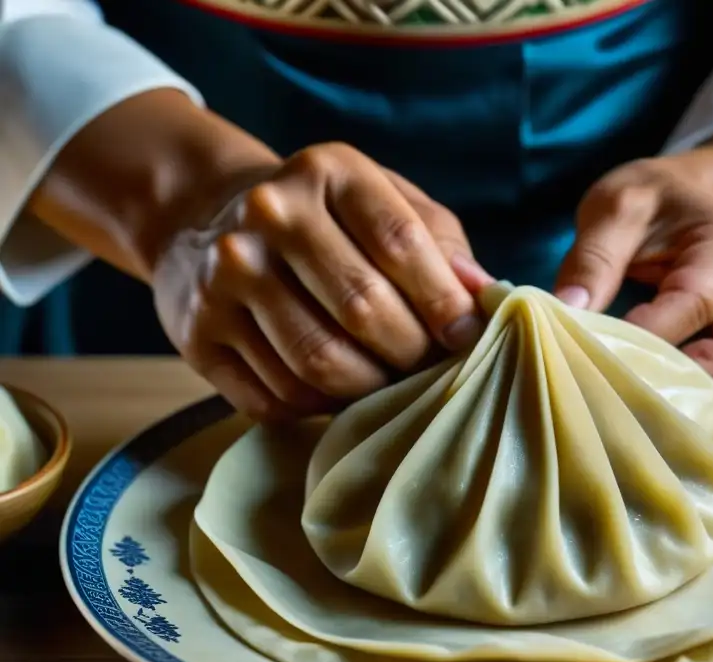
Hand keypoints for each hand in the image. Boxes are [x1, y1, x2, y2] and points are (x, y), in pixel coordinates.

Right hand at [152, 143, 492, 419]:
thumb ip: (440, 244)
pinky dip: (318, 408)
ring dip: (369, 389)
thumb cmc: (326, 218)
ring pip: (318, 363)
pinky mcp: (198, 335)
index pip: (399, 244)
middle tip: (429, 368)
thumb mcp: (387, 202)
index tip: (467, 335)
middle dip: (411, 353)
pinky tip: (336, 391)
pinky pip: (276, 398)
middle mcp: (269, 216)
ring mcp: (224, 277)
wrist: (206, 219)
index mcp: (329, 172)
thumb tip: (484, 298)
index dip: (443, 301)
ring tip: (389, 383)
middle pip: (361, 309)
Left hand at [554, 134, 712, 392]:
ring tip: (624, 400)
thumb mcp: (616, 207)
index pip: (693, 304)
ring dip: (682, 397)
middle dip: (677, 383)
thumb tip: (569, 311)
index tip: (594, 350)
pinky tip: (638, 399)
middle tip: (614, 392)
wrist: (687, 201)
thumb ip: (594, 257)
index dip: (647, 335)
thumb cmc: (652, 202)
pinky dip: (683, 396)